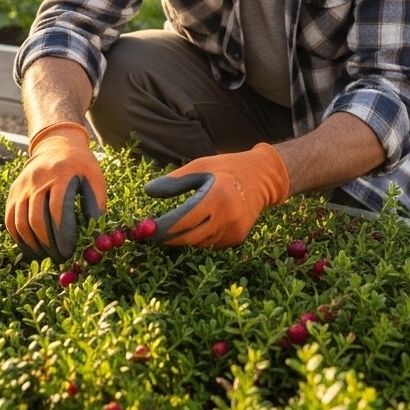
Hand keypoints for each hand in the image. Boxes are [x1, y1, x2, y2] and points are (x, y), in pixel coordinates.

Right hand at [5, 122, 106, 262]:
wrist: (57, 145)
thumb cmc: (81, 167)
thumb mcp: (95, 180)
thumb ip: (96, 207)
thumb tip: (94, 238)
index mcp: (60, 174)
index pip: (58, 210)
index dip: (64, 234)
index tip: (72, 251)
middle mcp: (37, 180)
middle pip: (37, 219)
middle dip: (49, 245)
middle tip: (61, 259)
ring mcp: (21, 186)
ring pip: (21, 223)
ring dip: (34, 245)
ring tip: (48, 257)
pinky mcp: (13, 193)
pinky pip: (11, 221)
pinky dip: (20, 239)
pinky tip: (33, 249)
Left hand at [144, 143, 289, 247]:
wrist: (263, 178)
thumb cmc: (227, 168)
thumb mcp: (201, 166)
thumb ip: (175, 181)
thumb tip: (148, 191)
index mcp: (217, 197)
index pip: (183, 220)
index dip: (163, 228)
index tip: (146, 229)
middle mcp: (228, 217)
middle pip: (189, 238)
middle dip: (168, 238)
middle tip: (151, 235)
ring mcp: (234, 231)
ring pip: (198, 243)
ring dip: (183, 238)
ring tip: (171, 228)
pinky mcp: (237, 239)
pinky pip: (210, 243)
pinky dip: (199, 238)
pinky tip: (197, 226)